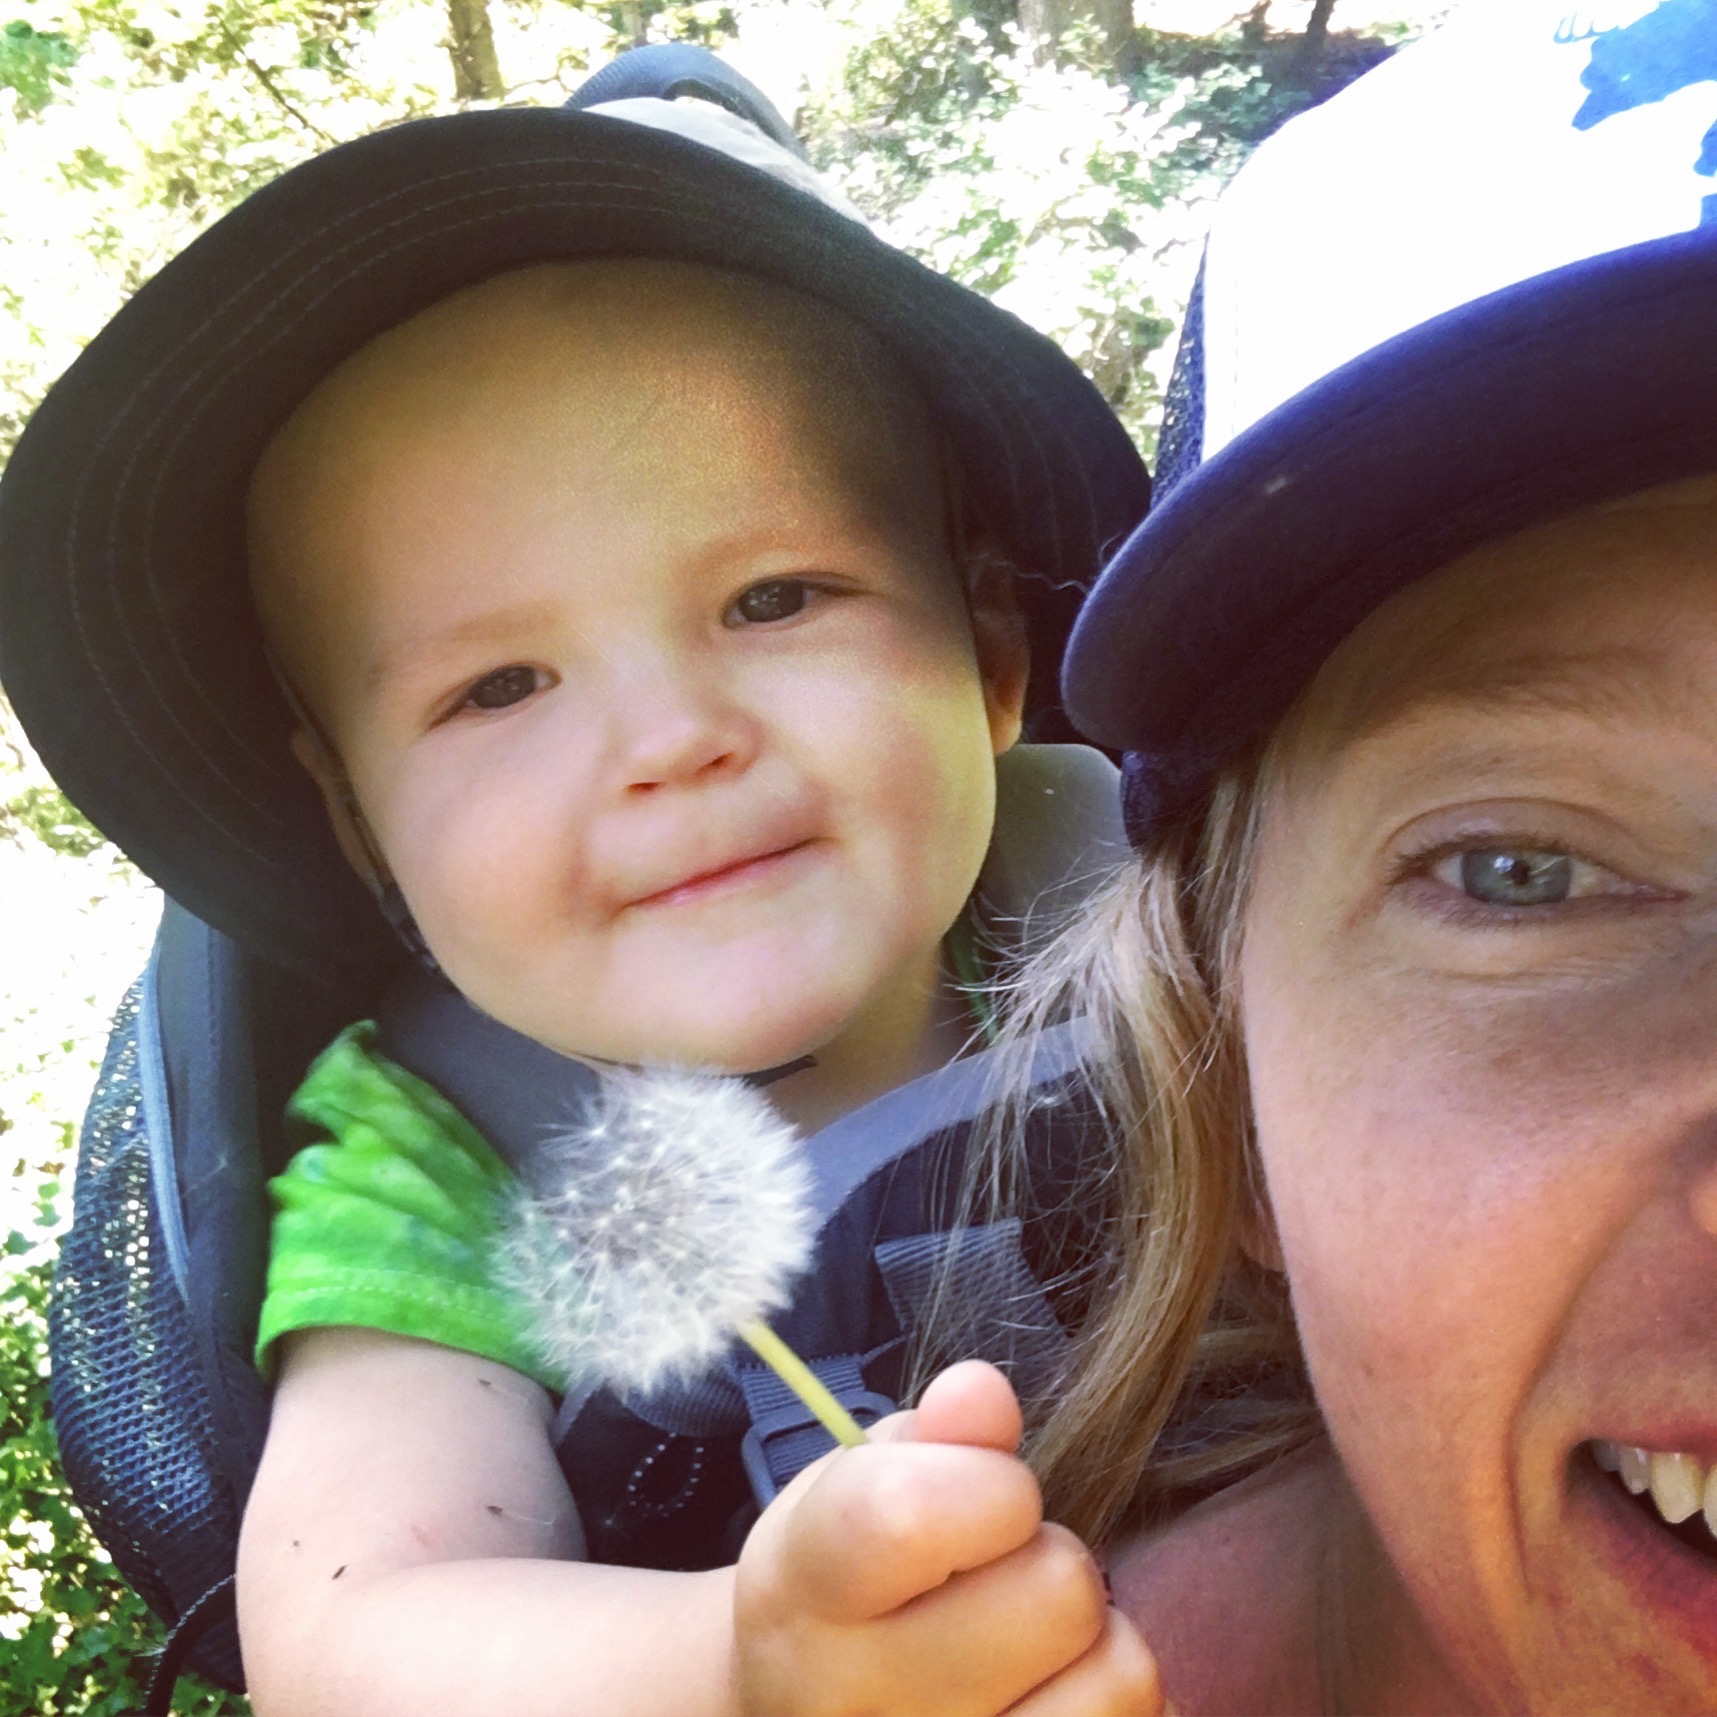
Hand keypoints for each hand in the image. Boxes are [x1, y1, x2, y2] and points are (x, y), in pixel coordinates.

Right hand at [732, 1360, 1164, 1716]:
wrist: (805, 1713)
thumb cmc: (854, 1581)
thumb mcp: (861, 1484)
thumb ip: (932, 1435)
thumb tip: (983, 1392)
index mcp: (804, 1592)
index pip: (913, 1518)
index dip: (993, 1485)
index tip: (984, 1494)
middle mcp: (850, 1706)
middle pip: (1057, 1592)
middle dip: (1052, 1558)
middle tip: (1004, 1577)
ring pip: (1122, 1679)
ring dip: (1100, 1644)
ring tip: (1036, 1645)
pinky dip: (1117, 1707)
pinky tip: (1054, 1699)